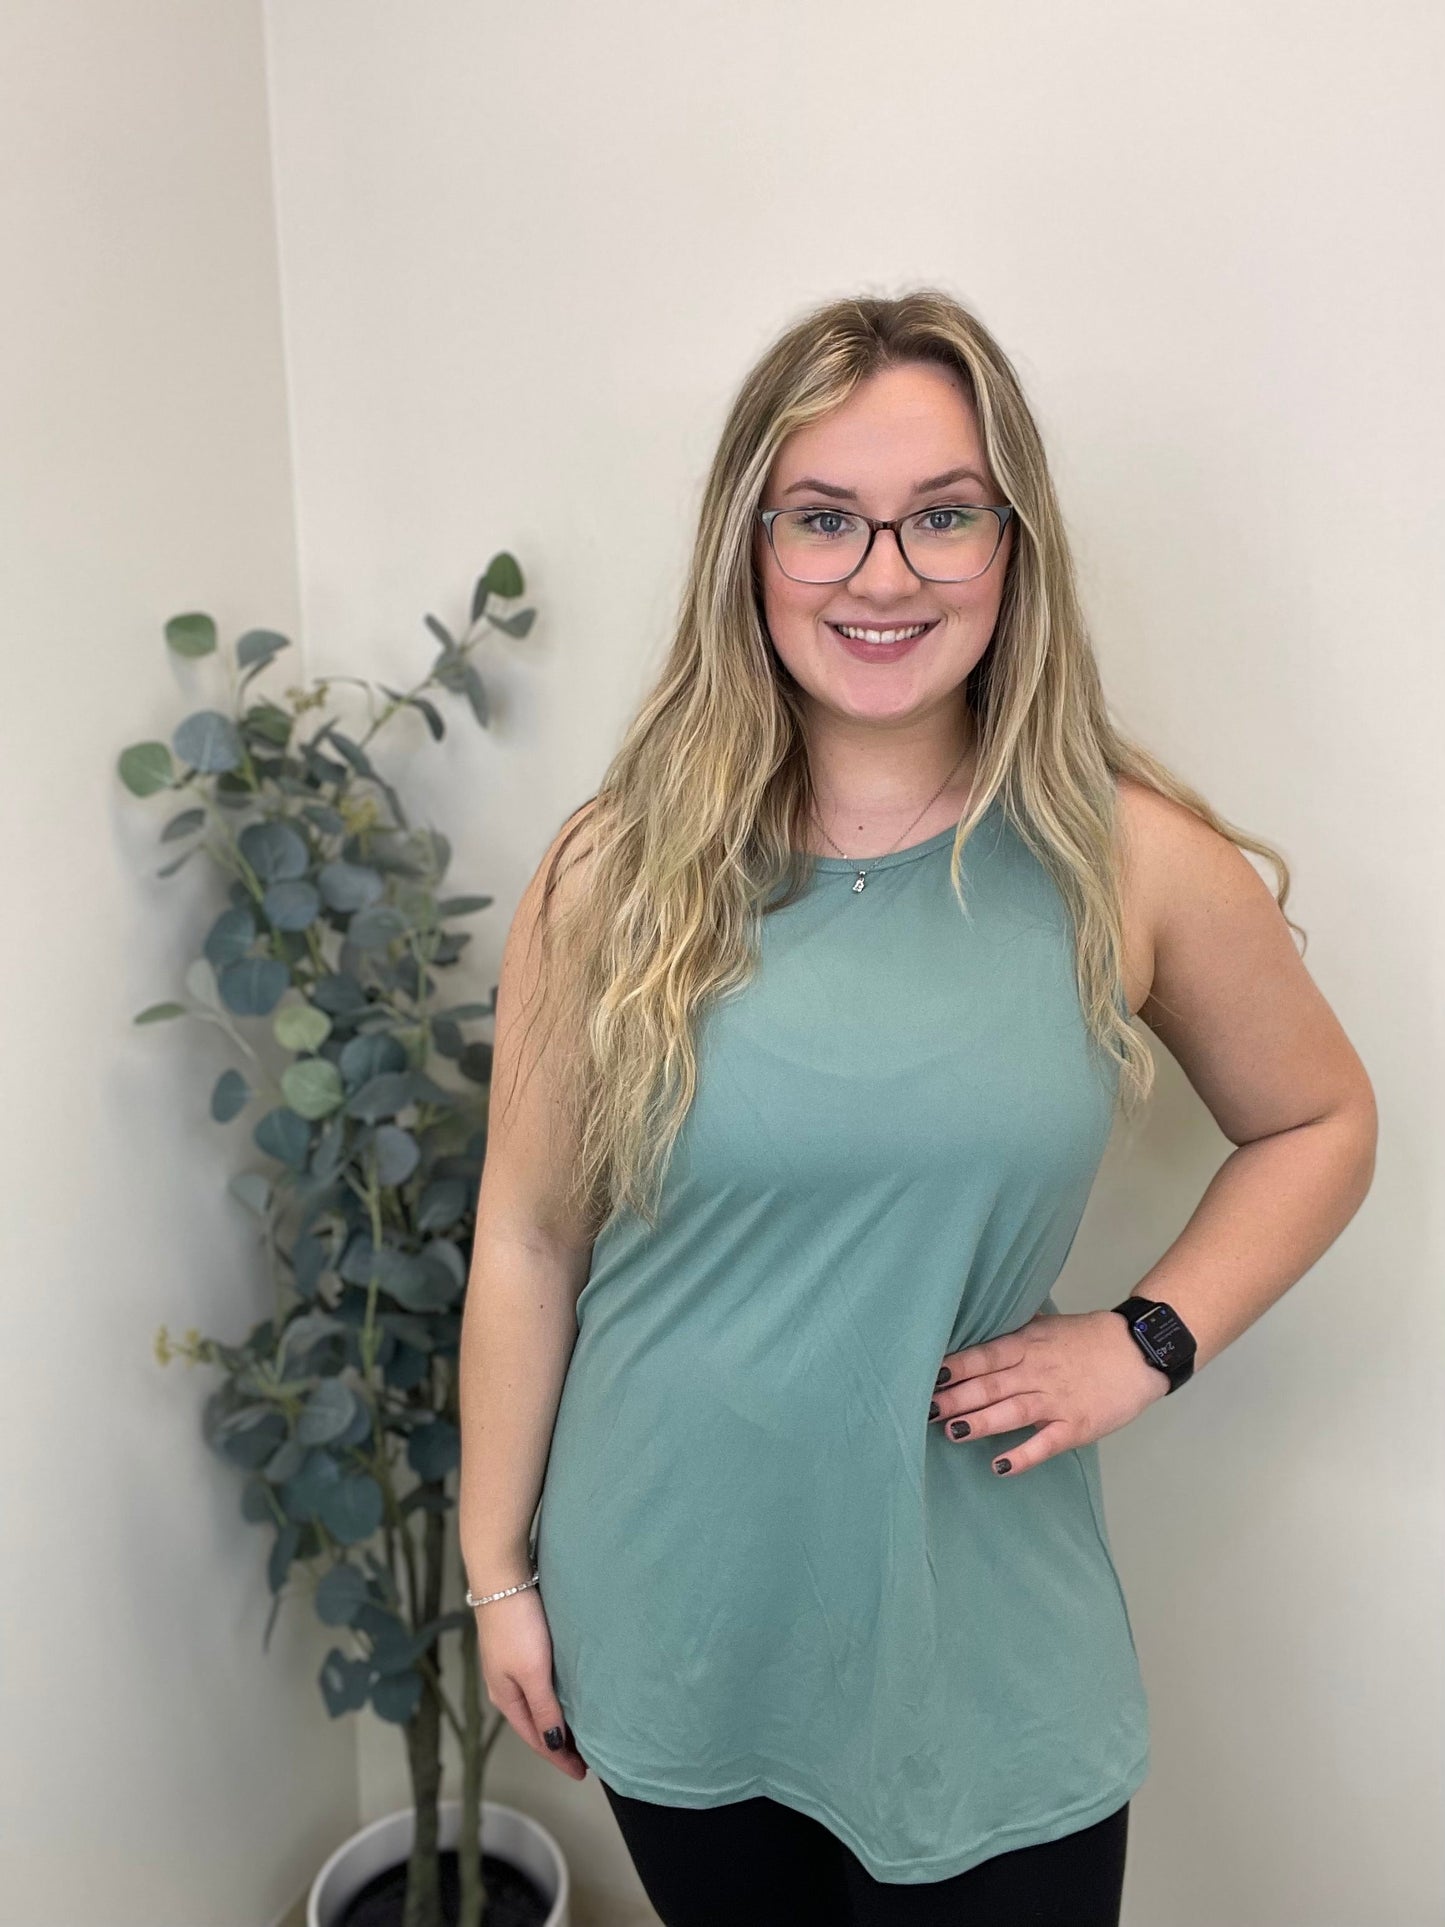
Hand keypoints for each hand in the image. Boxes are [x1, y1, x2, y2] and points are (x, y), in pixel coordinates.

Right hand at [475, 1588, 588, 1779]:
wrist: (502, 1579)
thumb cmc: (516, 1625)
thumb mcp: (532, 1672)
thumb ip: (544, 1709)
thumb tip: (552, 1745)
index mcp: (506, 1699)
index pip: (537, 1739)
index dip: (559, 1758)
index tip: (582, 1773)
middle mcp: (505, 1688)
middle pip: (534, 1726)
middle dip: (557, 1745)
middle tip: (585, 1758)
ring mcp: (509, 1668)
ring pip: (536, 1706)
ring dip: (555, 1722)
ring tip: (578, 1733)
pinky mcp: (518, 1649)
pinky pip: (537, 1687)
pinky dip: (552, 1701)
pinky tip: (565, 1696)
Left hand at [929, 1307, 1169, 1476]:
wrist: (1140, 1351)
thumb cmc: (1089, 1338)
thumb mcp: (1047, 1325)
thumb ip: (1015, 1330)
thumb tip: (981, 1323)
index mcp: (1027, 1345)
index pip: (983, 1356)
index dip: (954, 1368)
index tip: (927, 1377)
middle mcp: (1037, 1372)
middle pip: (989, 1386)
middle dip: (955, 1398)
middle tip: (924, 1409)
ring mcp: (1056, 1401)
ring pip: (1010, 1412)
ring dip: (979, 1423)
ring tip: (951, 1432)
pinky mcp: (1075, 1426)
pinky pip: (1044, 1443)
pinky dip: (1022, 1455)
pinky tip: (999, 1465)